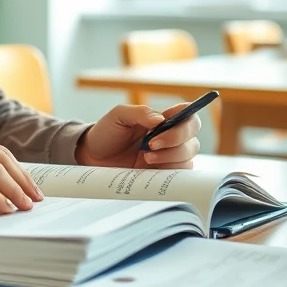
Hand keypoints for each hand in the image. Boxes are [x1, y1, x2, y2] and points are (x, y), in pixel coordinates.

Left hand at [76, 103, 200, 169]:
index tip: (168, 122)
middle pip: (192, 136)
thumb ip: (141, 112)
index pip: (188, 114)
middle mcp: (171, 137)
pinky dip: (168, 171)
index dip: (188, 116)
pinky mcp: (164, 174)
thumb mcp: (119, 115)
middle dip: (174, 139)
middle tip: (150, 144)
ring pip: (188, 156)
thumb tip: (161, 120)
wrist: (94, 158)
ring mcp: (169, 157)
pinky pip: (180, 174)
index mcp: (163, 120)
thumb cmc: (107, 133)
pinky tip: (150, 169)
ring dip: (169, 157)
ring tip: (145, 158)